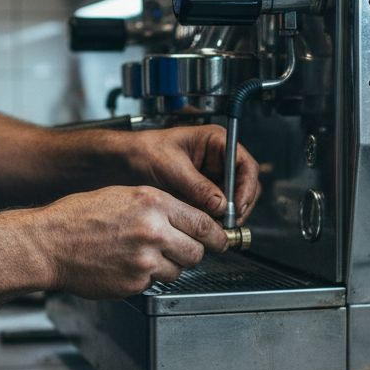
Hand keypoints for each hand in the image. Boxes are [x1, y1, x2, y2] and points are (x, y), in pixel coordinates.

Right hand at [32, 186, 227, 298]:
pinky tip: (126, 265)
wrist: (48, 243)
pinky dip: (147, 277)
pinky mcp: (135, 283)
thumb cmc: (78, 217)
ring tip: (144, 256)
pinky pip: (155, 282)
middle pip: (198, 250)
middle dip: (194, 252)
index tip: (220, 239)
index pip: (204, 222)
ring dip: (169, 266)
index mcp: (154, 203)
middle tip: (182, 250)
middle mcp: (154, 230)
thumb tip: (188, 218)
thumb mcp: (124, 195)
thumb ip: (159, 206)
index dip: (216, 234)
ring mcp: (145, 260)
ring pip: (179, 270)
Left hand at [126, 125, 261, 223]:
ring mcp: (212, 178)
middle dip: (239, 205)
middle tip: (227, 223)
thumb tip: (220, 205)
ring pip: (233, 201)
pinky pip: (217, 209)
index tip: (236, 206)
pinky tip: (206, 226)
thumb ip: (197, 186)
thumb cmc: (144, 151)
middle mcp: (219, 160)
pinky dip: (215, 219)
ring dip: (227, 215)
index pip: (245, 165)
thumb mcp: (171, 167)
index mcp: (216, 142)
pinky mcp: (203, 194)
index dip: (246, 187)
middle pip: (244, 185)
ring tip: (215, 227)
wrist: (124, 162)